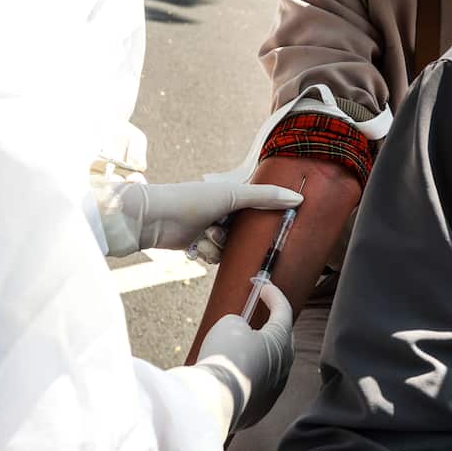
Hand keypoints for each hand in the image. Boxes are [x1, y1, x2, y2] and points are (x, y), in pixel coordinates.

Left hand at [89, 178, 301, 255]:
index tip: (280, 224)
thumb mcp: (231, 196)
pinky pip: (215, 257)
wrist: (153, 219)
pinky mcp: (199, 245)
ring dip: (220, 245)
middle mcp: (222, 210)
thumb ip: (265, 198)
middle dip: (241, 237)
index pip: (259, 205)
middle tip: (232, 232)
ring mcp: (211, 228)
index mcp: (231, 192)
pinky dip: (208, 252)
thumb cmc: (190, 200)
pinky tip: (197, 244)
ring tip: (207, 234)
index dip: (268, 215)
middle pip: (247, 231)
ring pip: (231, 247)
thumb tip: (298, 199)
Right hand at [189, 281, 293, 431]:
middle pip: (282, 340)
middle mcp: (284, 366)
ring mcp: (274, 390)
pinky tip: (237, 374)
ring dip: (262, 354)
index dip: (274, 296)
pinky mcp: (260, 408)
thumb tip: (242, 337)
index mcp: (280, 341)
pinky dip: (251, 376)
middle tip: (261, 316)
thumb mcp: (229, 324)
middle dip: (273, 326)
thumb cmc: (223, 357)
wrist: (212, 401)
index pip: (283, 311)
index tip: (264, 287)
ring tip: (246, 346)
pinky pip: (259, 386)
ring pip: (272, 365)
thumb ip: (240, 324)